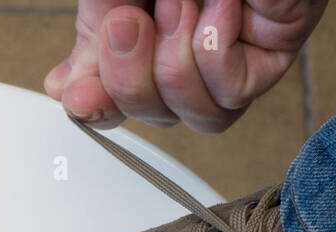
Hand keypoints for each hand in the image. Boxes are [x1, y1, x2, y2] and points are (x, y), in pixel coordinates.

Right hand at [44, 0, 326, 132]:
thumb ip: (93, 39)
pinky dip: (216, 48)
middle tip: (131, 20)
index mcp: (144, 44)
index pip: (118, 104)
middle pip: (155, 116)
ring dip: (177, 56)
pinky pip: (230, 94)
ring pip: (197, 116)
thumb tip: (64, 90)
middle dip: (133, 72)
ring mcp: (231, 62)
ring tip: (183, 1)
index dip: (99, 109)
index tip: (80, 96)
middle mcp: (186, 58)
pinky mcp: (271, 57)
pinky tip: (221, 7)